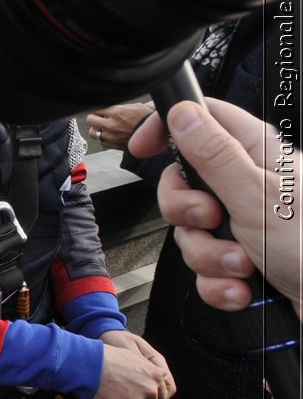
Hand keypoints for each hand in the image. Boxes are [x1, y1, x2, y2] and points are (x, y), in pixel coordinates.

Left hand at [86, 102, 153, 150]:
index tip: (101, 109)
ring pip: (93, 133)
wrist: (158, 136)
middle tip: (99, 117)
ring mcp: (112, 136)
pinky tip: (111, 135)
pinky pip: (102, 142)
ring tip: (103, 127)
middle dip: (94, 117)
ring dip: (97, 129)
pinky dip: (104, 139)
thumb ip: (122, 105)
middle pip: (90, 119)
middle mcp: (111, 124)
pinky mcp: (115, 146)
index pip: (95, 108)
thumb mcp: (137, 106)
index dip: (98, 108)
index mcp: (116, 112)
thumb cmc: (149, 120)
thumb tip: (116, 101)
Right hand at [89, 340, 171, 398]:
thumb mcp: (132, 355)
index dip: (145, 397)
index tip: (133, 394)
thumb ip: (149, 369)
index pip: (160, 398)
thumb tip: (161, 375)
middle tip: (119, 397)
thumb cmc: (103, 357)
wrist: (85, 363)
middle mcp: (150, 391)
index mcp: (155, 376)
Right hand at [129, 99, 299, 316]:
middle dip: (186, 212)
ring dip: (210, 255)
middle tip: (211, 220)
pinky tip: (242, 285)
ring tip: (242, 263)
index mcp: (257, 154)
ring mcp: (245, 223)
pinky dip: (219, 281)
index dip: (166, 128)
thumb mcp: (257, 195)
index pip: (202, 119)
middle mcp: (249, 185)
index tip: (142, 148)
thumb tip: (183, 113)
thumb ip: (215, 153)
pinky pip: (206, 266)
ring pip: (193, 231)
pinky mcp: (243, 257)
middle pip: (184, 183)